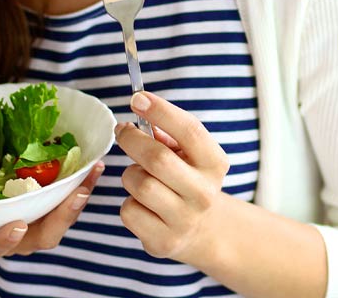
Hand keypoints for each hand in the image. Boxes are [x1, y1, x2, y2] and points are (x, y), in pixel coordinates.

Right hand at [0, 159, 106, 257]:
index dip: (5, 239)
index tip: (12, 228)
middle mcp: (13, 235)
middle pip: (43, 235)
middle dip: (62, 216)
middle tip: (77, 194)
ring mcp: (32, 223)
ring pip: (61, 219)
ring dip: (80, 196)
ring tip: (94, 171)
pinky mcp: (47, 206)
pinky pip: (68, 199)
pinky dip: (82, 182)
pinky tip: (94, 158)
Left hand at [114, 91, 229, 262]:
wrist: (202, 230)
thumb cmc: (189, 179)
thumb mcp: (190, 154)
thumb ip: (169, 134)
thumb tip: (140, 114)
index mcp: (215, 163)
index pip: (190, 130)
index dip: (162, 111)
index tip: (138, 97)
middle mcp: (204, 193)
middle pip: (157, 159)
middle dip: (132, 140)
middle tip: (122, 131)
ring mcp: (184, 220)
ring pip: (139, 185)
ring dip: (131, 174)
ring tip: (140, 176)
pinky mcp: (163, 241)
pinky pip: (129, 211)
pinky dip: (129, 203)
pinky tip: (142, 204)